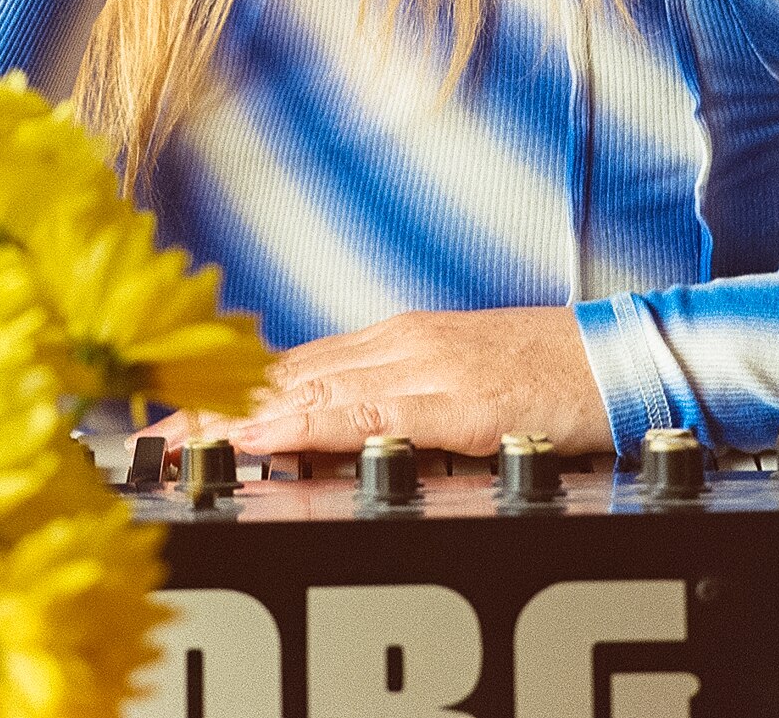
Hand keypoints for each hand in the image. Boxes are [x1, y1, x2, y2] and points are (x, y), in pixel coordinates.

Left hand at [145, 307, 615, 456]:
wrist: (629, 360)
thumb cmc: (554, 380)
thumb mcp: (463, 387)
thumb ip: (404, 403)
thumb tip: (345, 433)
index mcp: (399, 341)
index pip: (293, 365)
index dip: (229, 390)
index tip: (172, 414)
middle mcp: (399, 343)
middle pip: (285, 373)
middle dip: (214, 402)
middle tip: (149, 434)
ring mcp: (423, 365)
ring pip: (310, 386)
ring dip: (239, 412)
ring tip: (179, 437)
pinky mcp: (454, 397)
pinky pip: (365, 413)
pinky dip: (306, 422)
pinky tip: (263, 435)